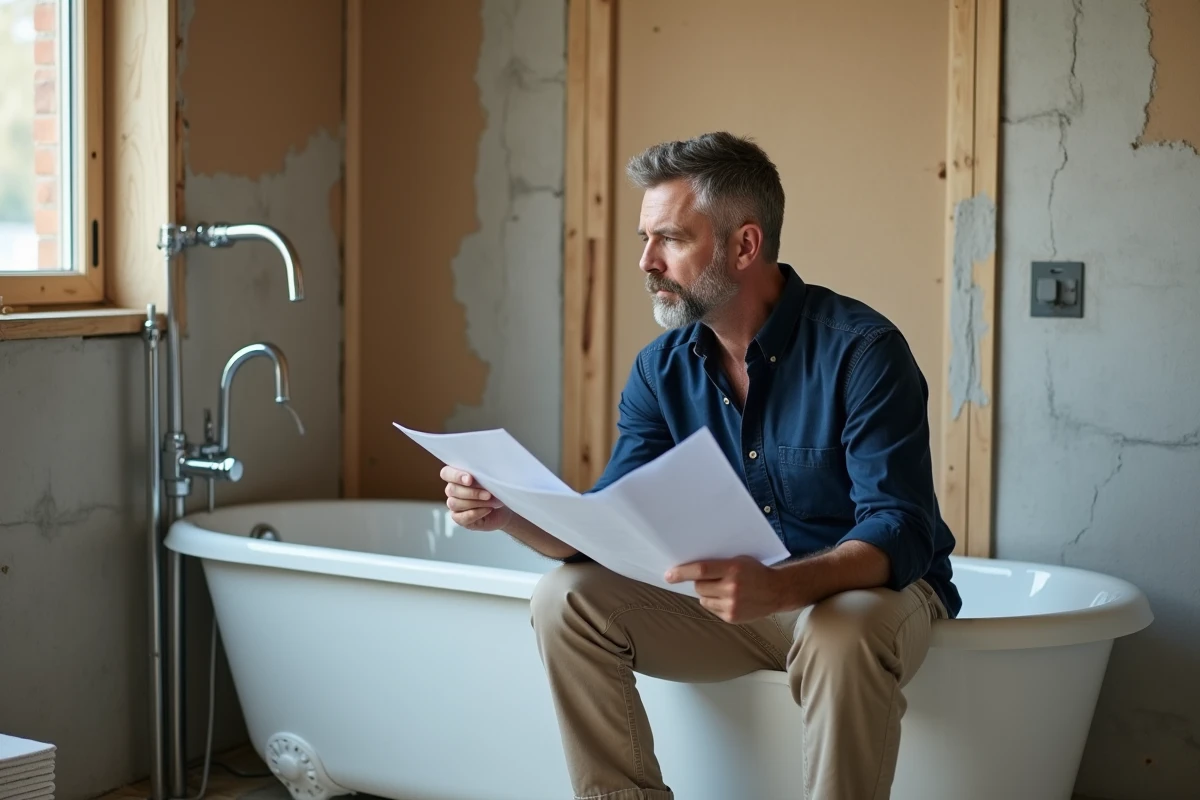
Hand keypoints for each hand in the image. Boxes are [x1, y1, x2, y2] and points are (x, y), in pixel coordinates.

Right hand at [440, 466, 511, 530]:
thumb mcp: (490, 480)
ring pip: (455, 503)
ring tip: (490, 501)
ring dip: (475, 502)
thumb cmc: (495, 491)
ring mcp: (454, 505)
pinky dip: (476, 513)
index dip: (456, 476)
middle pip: (451, 490)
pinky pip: (462, 517)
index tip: (470, 479)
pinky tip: (487, 510)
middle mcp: (452, 490)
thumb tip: (483, 476)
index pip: (446, 473)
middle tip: (488, 494)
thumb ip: (482, 476)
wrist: (503, 509)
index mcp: (456, 477)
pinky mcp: (459, 518)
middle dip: (471, 492)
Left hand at [664, 556, 787, 623]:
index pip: (701, 570)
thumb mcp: (739, 560)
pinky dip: (714, 603)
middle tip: (711, 579)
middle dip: (699, 582)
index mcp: (733, 569)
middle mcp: (732, 588)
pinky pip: (711, 608)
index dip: (682, 572)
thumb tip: (690, 569)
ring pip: (703, 598)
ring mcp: (731, 605)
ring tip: (722, 589)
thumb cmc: (755, 571)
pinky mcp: (731, 617)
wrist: (777, 591)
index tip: (669, 575)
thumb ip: (718, 564)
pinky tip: (729, 598)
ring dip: (707, 593)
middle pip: (699, 586)